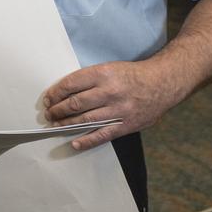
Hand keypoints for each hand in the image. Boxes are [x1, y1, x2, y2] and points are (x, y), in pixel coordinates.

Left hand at [43, 60, 182, 149]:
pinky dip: (87, 140)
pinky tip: (74, 143)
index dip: (55, 93)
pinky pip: (103, 135)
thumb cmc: (132, 75)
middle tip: (49, 113)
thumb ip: (89, 79)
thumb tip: (64, 91)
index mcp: (103, 74)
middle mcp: (110, 92)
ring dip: (66, 124)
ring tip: (55, 125)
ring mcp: (119, 110)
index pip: (71, 84)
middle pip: (75, 103)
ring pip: (86, 119)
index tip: (48, 98)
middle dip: (58, 109)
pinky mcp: (127, 124)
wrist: (163, 83)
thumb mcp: (109, 68)